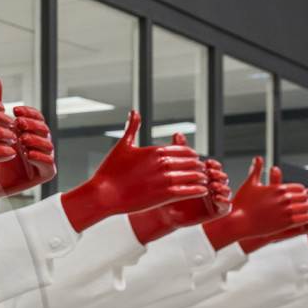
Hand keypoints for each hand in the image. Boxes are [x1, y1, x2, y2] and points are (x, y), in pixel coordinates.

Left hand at [0, 78, 54, 219]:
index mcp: (26, 131)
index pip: (36, 116)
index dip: (29, 112)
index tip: (15, 110)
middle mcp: (36, 144)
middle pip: (44, 129)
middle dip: (33, 124)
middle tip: (18, 123)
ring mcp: (40, 160)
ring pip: (48, 145)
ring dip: (37, 140)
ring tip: (22, 138)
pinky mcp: (42, 176)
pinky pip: (49, 166)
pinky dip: (41, 158)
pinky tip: (28, 153)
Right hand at [62, 112, 207, 231]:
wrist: (103, 194)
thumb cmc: (110, 171)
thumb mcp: (122, 145)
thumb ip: (132, 127)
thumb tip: (134, 111)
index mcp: (156, 150)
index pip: (184, 149)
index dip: (191, 154)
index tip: (194, 157)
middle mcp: (163, 163)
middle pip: (192, 162)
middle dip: (198, 165)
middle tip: (201, 169)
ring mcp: (165, 179)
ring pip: (194, 176)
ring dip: (201, 178)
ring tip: (204, 180)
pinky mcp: (165, 195)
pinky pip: (190, 191)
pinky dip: (198, 190)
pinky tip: (202, 191)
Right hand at [198, 158, 307, 250]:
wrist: (238, 222)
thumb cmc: (242, 203)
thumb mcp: (250, 184)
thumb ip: (256, 170)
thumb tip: (258, 157)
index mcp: (278, 188)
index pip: (300, 188)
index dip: (303, 192)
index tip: (302, 196)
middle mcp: (284, 198)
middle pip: (305, 197)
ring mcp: (286, 210)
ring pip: (307, 208)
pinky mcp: (286, 223)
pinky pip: (305, 219)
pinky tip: (305, 220)